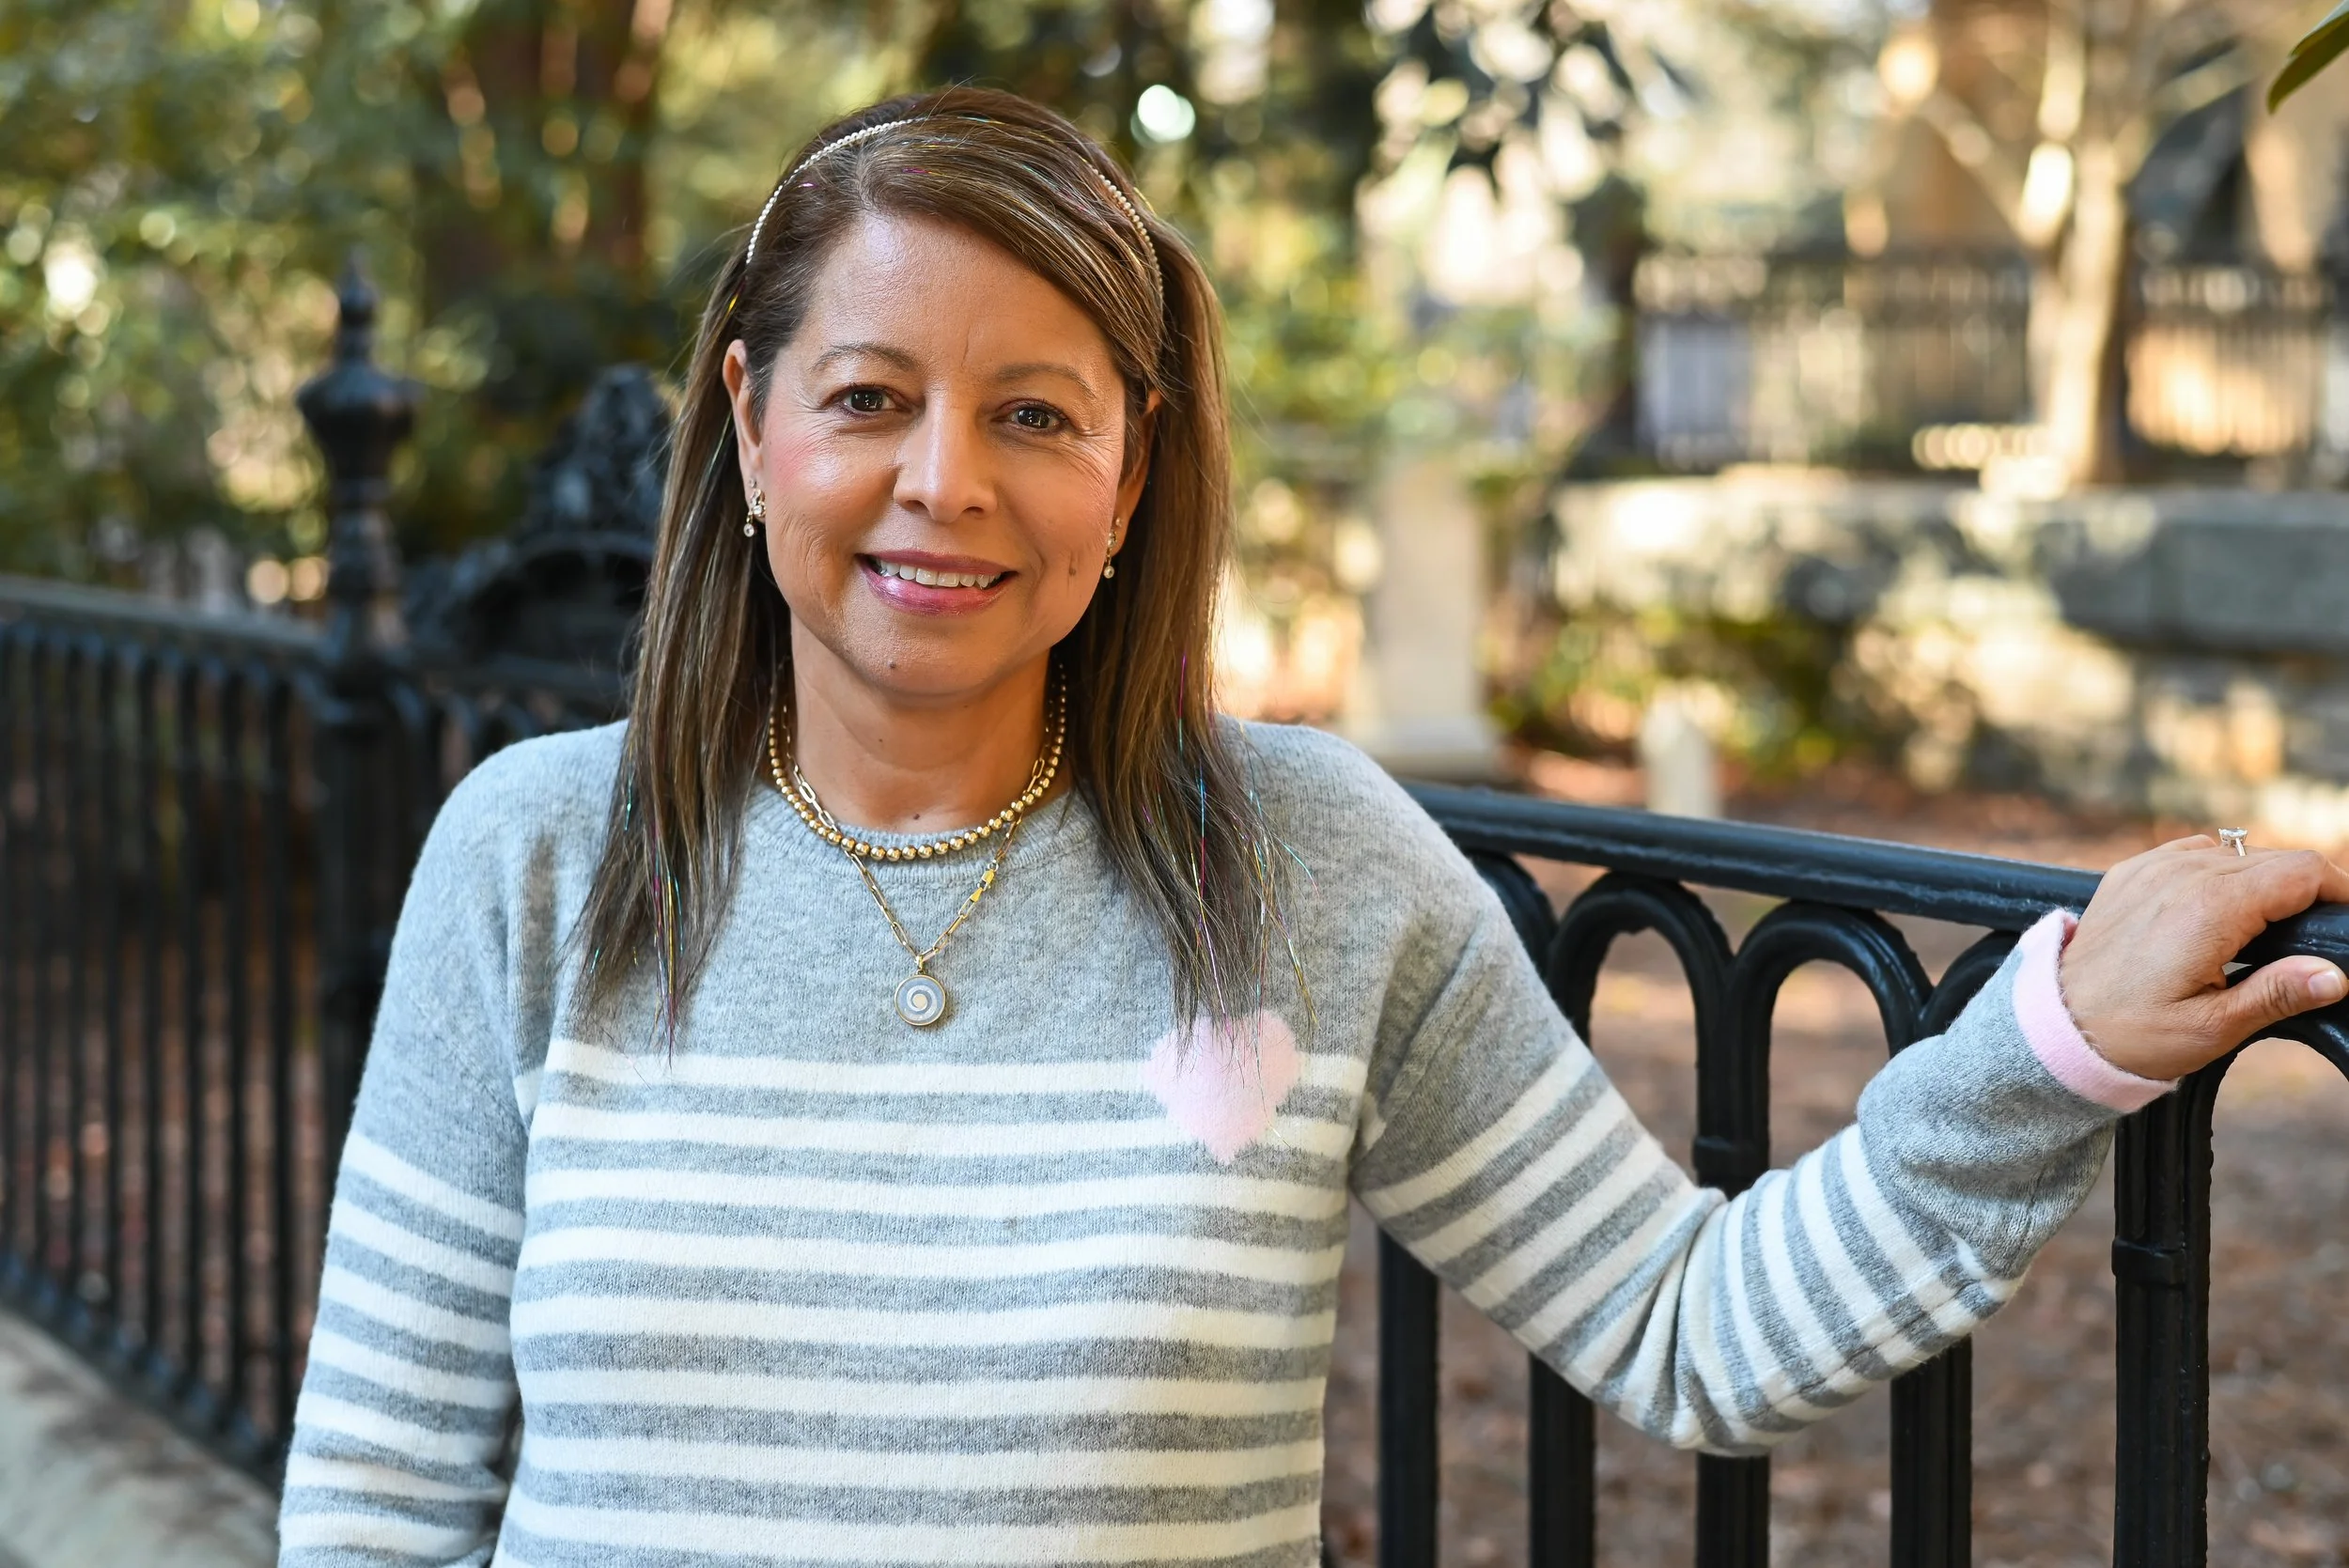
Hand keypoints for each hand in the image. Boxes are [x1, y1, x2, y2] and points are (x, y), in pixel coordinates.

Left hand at [2061, 834, 2348, 1081]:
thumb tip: (2334, 974)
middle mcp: (2181, 874)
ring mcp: (2151, 868)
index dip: (2339, 891)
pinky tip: (2218, 911)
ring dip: (2261, 880)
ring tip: (2268, 929)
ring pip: (2236, 853)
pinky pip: (2193, 853)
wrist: (2056, 1025)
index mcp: (2211, 908)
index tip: (2345, 921)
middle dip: (2305, 890)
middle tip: (2311, 936)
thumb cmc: (2131, 1035)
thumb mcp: (2213, 1026)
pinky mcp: (2130, 872)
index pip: (2302, 872)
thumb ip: (2277, 993)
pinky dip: (2217, 872)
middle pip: (2275, 859)